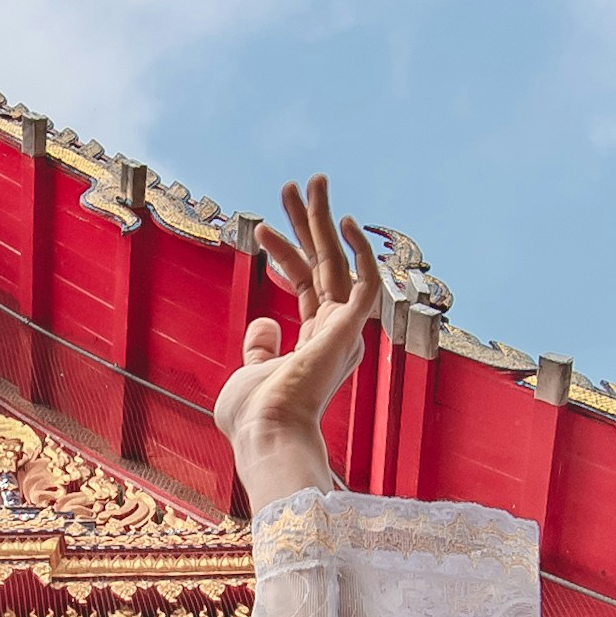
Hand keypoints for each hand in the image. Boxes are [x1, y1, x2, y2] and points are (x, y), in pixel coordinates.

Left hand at [212, 177, 381, 512]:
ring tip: (310, 182)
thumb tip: (264, 320)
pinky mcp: (350, 329)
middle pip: (325, 265)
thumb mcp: (249, 374)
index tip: (261, 227)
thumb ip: (260, 348)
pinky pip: (365, 281)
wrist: (264, 434)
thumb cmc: (254, 417)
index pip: (307, 286)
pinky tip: (343, 220)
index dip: (286, 253)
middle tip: (295, 185)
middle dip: (309, 223)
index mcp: (317, 343)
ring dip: (324, 220)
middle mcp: (337, 334)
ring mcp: (345, 331)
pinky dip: (359, 250)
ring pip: (340, 262)